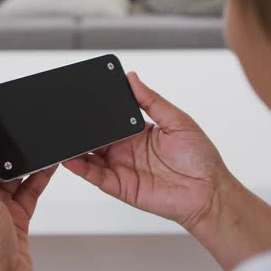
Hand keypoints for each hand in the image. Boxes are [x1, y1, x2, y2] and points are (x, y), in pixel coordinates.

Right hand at [63, 72, 230, 229]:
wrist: (209, 192)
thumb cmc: (200, 158)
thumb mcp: (178, 120)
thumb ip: (152, 100)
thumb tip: (132, 78)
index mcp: (138, 132)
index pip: (111, 119)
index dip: (97, 111)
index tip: (83, 98)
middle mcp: (126, 149)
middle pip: (96, 137)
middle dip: (82, 129)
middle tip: (67, 117)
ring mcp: (122, 168)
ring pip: (90, 156)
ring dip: (76, 148)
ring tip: (61, 137)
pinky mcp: (121, 186)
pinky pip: (96, 176)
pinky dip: (81, 168)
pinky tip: (70, 159)